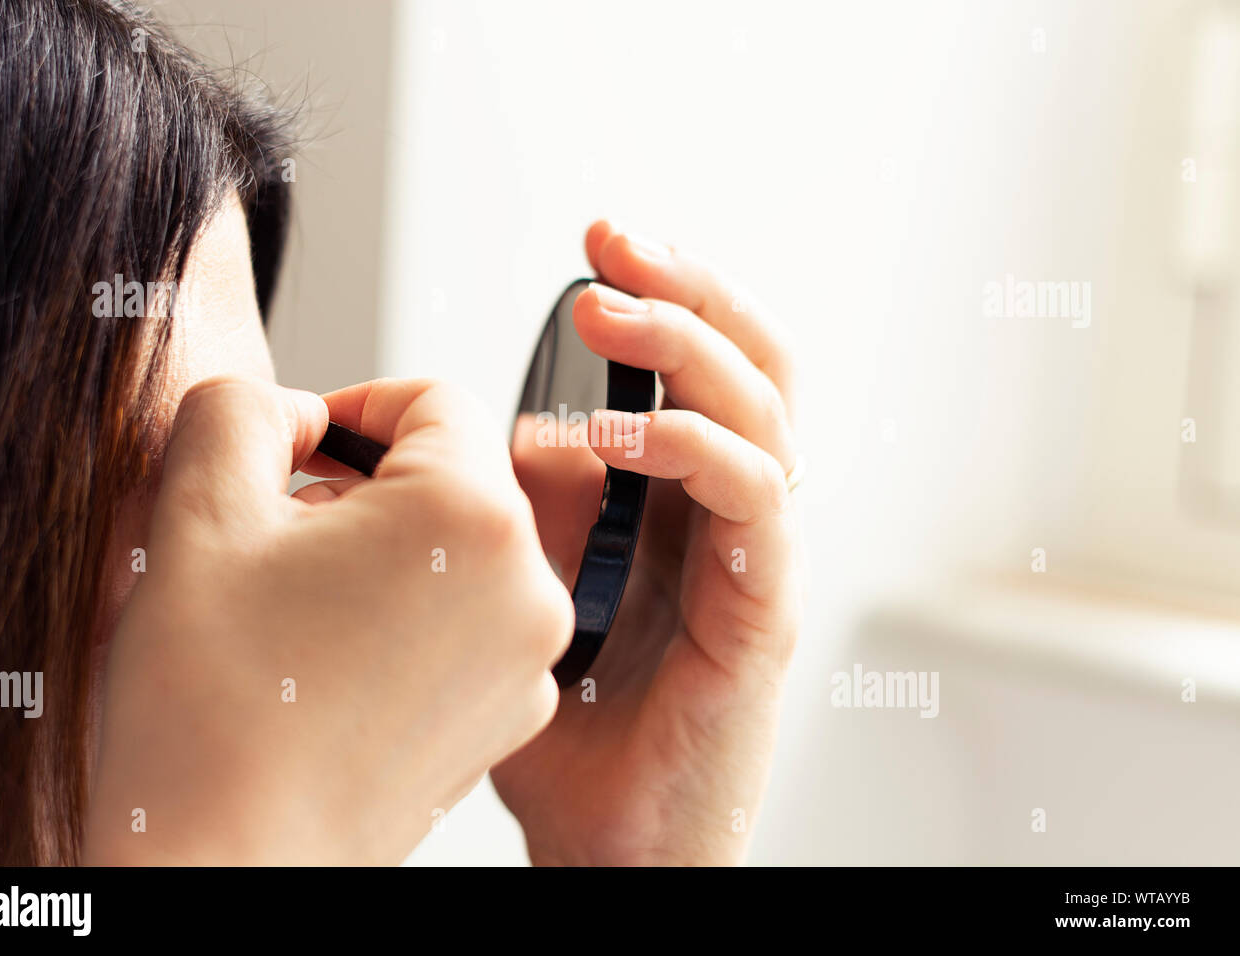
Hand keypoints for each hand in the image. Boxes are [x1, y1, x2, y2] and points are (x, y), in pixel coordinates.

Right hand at [86, 376, 572, 864]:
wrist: (233, 865)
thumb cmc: (216, 715)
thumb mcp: (196, 511)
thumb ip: (244, 411)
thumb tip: (295, 411)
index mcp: (471, 517)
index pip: (435, 399)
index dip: (355, 404)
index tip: (302, 446)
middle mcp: (529, 585)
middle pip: (456, 475)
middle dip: (370, 482)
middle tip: (287, 530)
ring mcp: (529, 658)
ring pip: (464, 548)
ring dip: (391, 548)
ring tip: (308, 601)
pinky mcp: (512, 712)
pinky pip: (474, 619)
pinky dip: (416, 613)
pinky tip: (339, 653)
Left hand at [492, 221, 801, 865]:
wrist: (611, 844)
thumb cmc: (568, 731)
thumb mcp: (527, 588)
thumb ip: (536, 509)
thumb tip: (523, 429)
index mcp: (682, 504)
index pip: (703, 368)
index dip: (666, 295)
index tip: (600, 245)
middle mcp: (732, 518)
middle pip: (753, 363)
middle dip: (689, 289)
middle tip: (616, 241)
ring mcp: (755, 559)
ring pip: (764, 413)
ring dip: (687, 348)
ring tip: (607, 315)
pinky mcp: (762, 611)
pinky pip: (751, 501)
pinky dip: (687, 450)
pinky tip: (612, 438)